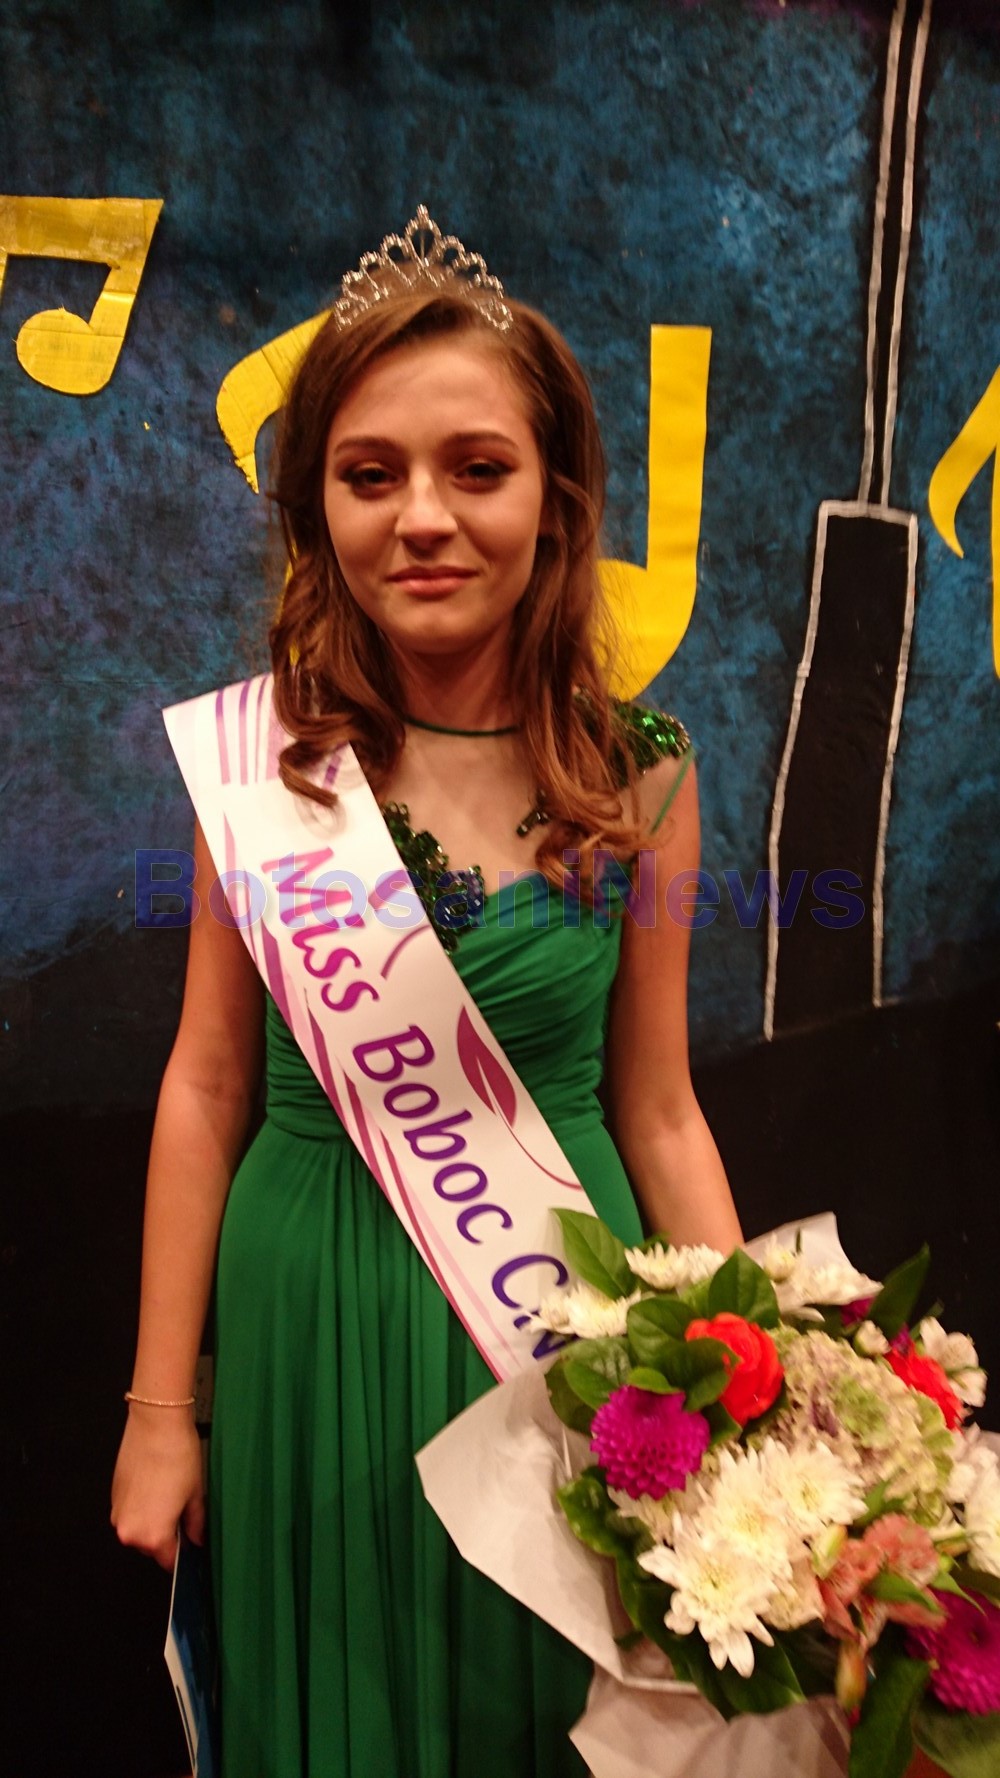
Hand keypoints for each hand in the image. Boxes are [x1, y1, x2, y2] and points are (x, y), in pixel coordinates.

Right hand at [110, 1403, 204, 1569]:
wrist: (156, 1423)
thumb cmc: (176, 1454)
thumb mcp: (195, 1494)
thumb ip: (195, 1524)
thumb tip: (196, 1538)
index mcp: (152, 1535)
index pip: (168, 1561)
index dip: (182, 1554)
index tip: (190, 1547)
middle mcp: (129, 1530)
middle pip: (151, 1547)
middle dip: (167, 1535)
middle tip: (182, 1513)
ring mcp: (118, 1513)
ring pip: (139, 1530)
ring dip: (152, 1521)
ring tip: (169, 1495)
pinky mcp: (113, 1497)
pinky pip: (130, 1513)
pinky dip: (142, 1507)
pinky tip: (156, 1487)